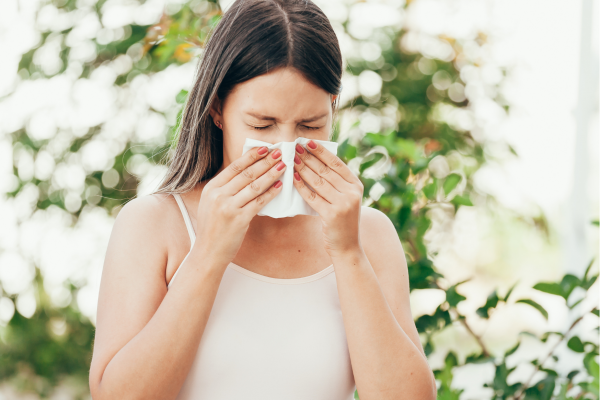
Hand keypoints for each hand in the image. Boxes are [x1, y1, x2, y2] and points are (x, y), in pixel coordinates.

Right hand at [194, 146, 285, 263]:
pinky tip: (280, 186)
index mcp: (211, 188)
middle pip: (247, 174)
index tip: (264, 148)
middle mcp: (218, 195)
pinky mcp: (239, 220)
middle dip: (265, 161)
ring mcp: (229, 207)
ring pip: (255, 186)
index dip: (251, 156)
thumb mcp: (211, 203)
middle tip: (279, 152)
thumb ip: (224, 189)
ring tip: (283, 166)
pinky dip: (271, 193)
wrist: (208, 252)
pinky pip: (259, 202)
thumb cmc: (213, 228)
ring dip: (271, 174)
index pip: (234, 167)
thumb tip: (246, 172)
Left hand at [292, 140, 364, 258]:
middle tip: (295, 148)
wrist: (348, 247)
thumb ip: (336, 183)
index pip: (336, 163)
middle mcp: (352, 192)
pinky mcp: (332, 215)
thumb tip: (316, 162)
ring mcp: (343, 204)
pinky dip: (301, 187)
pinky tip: (293, 178)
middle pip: (325, 171)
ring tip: (292, 159)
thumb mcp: (345, 198)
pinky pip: (312, 197)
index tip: (308, 142)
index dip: (321, 151)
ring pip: (318, 182)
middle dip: (308, 157)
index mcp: (356, 185)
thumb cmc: (342, 221)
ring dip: (302, 169)